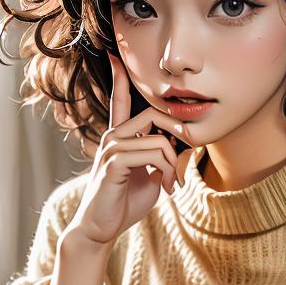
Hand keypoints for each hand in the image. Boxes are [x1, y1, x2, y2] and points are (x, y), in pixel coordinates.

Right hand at [67, 52, 195, 248]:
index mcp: (119, 137)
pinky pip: (153, 153)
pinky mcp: (114, 162)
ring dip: (174, 165)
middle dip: (178, 136)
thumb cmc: (125, 203)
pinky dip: (168, 171)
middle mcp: (113, 136)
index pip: (120, 100)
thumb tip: (184, 145)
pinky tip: (167, 189)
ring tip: (173, 186)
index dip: (119, 78)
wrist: (101, 228)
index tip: (114, 56)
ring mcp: (111, 147)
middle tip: (183, 166)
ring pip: (159, 139)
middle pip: (154, 115)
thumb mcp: (152, 177)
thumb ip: (164, 158)